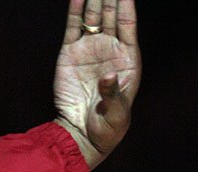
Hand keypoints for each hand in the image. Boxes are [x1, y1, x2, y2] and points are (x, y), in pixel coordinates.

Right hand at [54, 0, 140, 168]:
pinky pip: (73, 26)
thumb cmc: (107, 127)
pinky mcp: (70, 53)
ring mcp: (90, 49)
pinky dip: (75, 10)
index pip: (128, 26)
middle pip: (111, 15)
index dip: (126, 5)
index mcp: (127, 61)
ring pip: (93, 16)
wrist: (81, 133)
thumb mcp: (117, 114)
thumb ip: (114, 94)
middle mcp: (110, 51)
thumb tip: (108, 76)